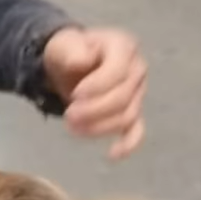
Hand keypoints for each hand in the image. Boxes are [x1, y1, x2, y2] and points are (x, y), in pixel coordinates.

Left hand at [43, 27, 147, 159]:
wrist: (68, 63)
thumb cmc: (69, 51)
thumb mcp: (63, 45)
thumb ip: (71, 50)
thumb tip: (82, 60)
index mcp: (123, 46)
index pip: (119, 70)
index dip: (98, 86)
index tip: (75, 95)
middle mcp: (137, 68)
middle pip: (124, 96)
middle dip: (95, 110)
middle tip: (69, 115)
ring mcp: (138, 92)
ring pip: (126, 116)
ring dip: (99, 126)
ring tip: (72, 126)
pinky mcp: (132, 111)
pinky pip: (137, 131)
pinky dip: (128, 144)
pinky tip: (113, 154)